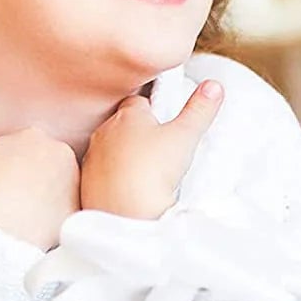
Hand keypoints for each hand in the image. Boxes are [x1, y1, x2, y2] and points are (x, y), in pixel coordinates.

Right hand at [0, 120, 79, 251]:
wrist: (2, 231)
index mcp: (34, 135)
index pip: (20, 147)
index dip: (4, 165)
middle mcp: (61, 152)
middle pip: (41, 165)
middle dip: (26, 179)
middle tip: (5, 199)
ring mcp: (74, 180)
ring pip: (55, 186)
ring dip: (42, 196)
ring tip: (19, 214)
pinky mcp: (79, 207)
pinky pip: (66, 208)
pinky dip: (54, 216)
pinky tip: (35, 226)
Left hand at [79, 80, 223, 220]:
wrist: (124, 214)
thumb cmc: (153, 170)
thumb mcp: (186, 136)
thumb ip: (200, 109)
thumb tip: (213, 86)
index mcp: (128, 115)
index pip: (138, 100)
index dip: (153, 107)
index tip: (165, 118)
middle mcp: (105, 132)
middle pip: (122, 123)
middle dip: (137, 131)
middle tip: (160, 146)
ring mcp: (93, 158)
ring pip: (110, 148)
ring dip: (124, 155)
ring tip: (146, 170)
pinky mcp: (86, 182)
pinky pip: (101, 173)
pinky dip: (114, 177)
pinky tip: (130, 187)